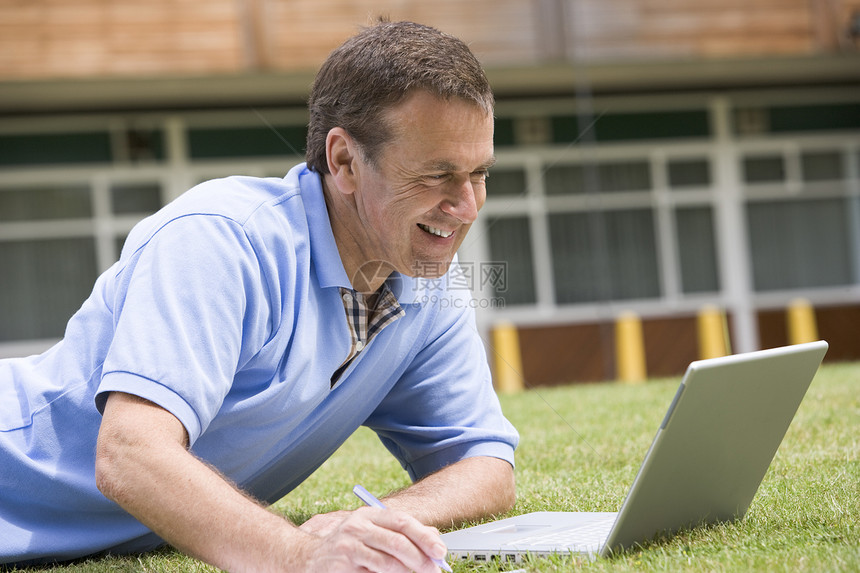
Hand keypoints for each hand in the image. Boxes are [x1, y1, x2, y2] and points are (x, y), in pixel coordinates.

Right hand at [300, 506, 446, 572]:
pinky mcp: (343, 564)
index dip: (424, 536)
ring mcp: (349, 545)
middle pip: (397, 541)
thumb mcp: (372, 534)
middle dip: (420, 557)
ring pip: (388, 561)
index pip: (402, 521)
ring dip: (408, 572)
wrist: (308, 559)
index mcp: (368, 515)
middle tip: (433, 569)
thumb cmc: (348, 548)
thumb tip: (433, 537)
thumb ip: (399, 533)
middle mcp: (358, 526)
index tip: (440, 550)